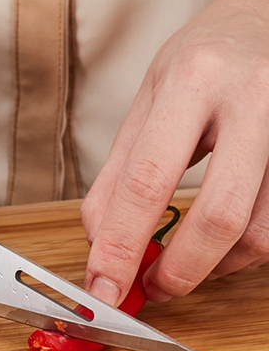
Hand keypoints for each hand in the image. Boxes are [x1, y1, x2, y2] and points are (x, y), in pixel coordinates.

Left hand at [80, 0, 268, 304]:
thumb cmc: (202, 61)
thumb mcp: (147, 102)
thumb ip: (118, 173)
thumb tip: (97, 241)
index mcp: (192, 81)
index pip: (146, 181)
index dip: (119, 246)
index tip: (102, 288)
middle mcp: (252, 100)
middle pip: (218, 216)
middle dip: (179, 271)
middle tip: (152, 288)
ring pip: (260, 232)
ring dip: (213, 267)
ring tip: (184, 262)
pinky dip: (241, 252)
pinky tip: (219, 243)